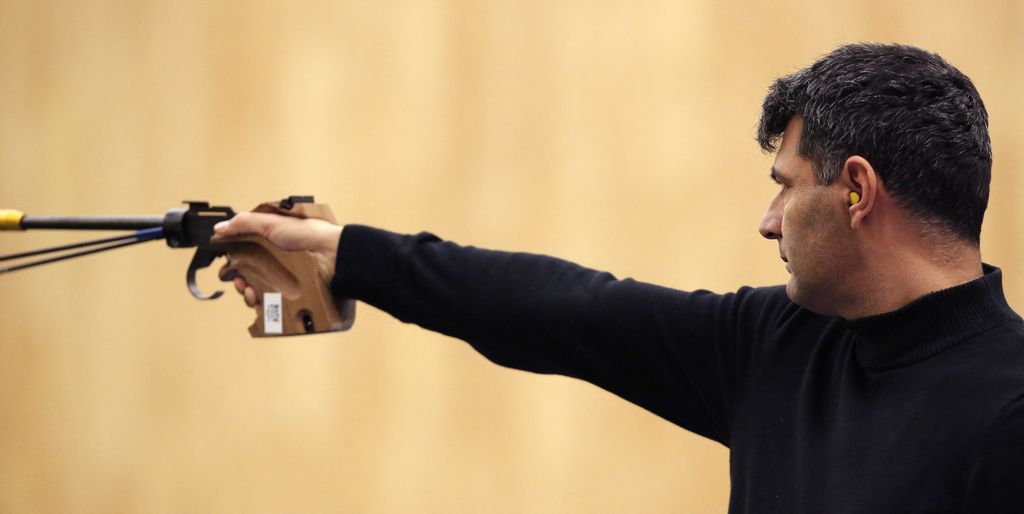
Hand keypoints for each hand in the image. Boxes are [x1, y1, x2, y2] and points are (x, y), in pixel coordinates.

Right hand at [213, 212, 342, 305]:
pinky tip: (260, 302)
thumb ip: (245, 224)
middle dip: (241, 281)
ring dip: (250, 294)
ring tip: (250, 294)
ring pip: (261, 292)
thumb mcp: (273, 223)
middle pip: (252, 276)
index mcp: (274, 243)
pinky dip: (264, 306)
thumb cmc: (312, 235)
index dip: (236, 262)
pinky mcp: (296, 295)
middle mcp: (280, 262)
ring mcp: (288, 280)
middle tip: (241, 283)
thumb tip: (220, 228)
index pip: (248, 254)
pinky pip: (275, 305)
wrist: (335, 256)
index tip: (229, 268)